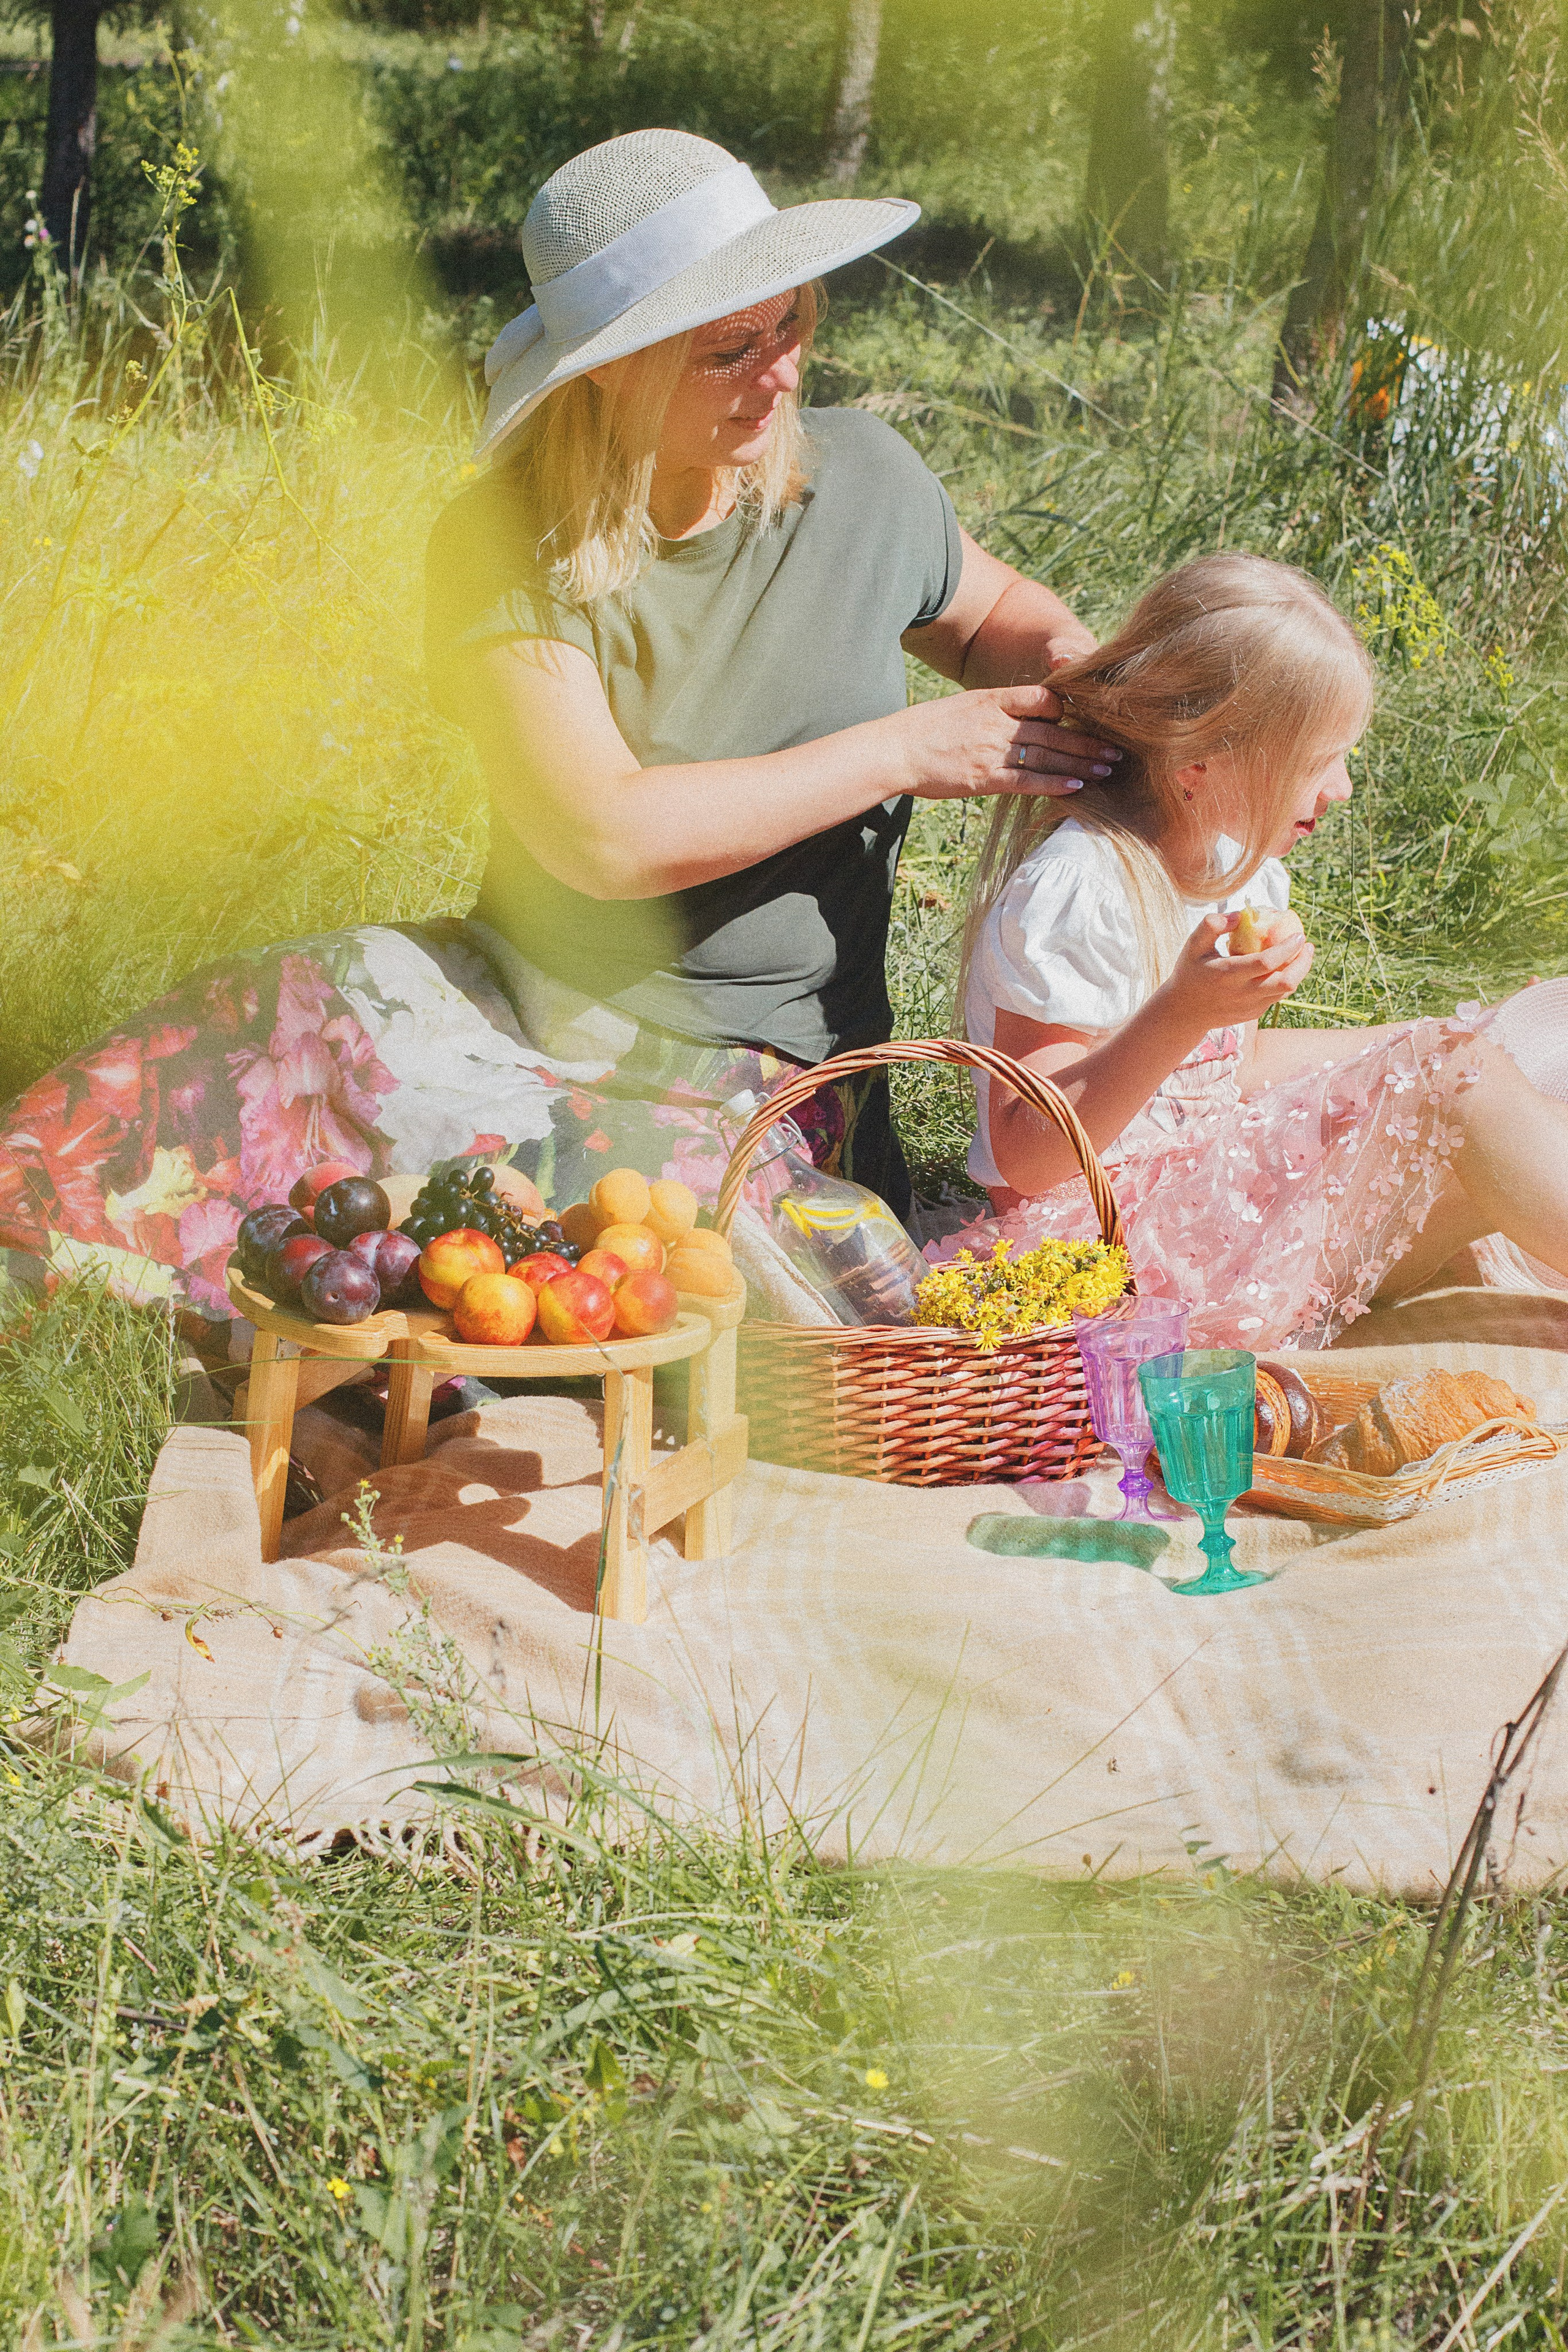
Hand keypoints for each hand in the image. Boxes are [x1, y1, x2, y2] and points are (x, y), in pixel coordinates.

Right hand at [894, 682, 1123, 803]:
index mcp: (992, 700)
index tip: (1087, 718)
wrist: (895, 751)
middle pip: (1054, 730)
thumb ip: (993, 711)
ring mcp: (993, 751)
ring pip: (1048, 755)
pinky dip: (1055, 783)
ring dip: (1081, 763)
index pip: (1042, 698)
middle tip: (1117, 748)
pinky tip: (1077, 786)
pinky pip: (1028, 780)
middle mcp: (998, 723)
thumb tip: (1020, 720)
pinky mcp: (986, 778)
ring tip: (1108, 768)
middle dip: (1088, 740)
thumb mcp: (961, 707)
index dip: (1068, 708)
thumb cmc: (924, 730)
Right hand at [1159, 910, 1314, 1032]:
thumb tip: (1239, 914)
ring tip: (1302, 954)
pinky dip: (1286, 981)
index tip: (1298, 934)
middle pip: (1286, 981)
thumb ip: (1211, 925)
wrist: (1184, 1012)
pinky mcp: (1253, 1014)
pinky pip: (1277, 997)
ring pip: (1286, 991)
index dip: (1287, 948)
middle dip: (1303, 962)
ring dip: (1299, 971)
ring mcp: (1250, 1007)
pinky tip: (1285, 968)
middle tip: (1307, 945)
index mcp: (1228, 975)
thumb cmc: (1190, 972)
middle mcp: (1242, 994)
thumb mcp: (1192, 946)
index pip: (1266, 962)